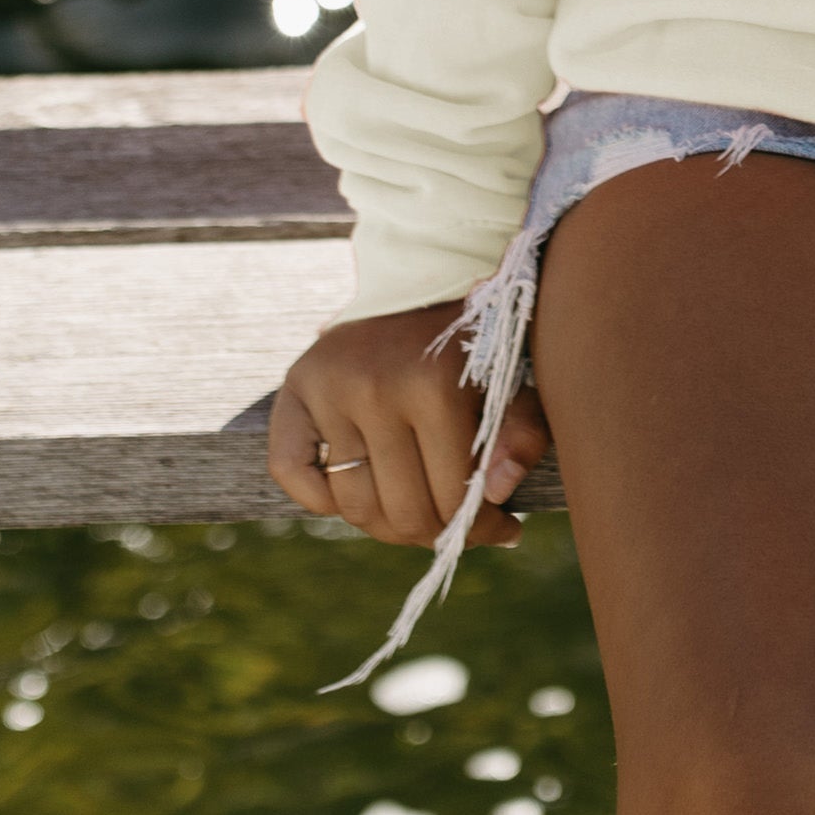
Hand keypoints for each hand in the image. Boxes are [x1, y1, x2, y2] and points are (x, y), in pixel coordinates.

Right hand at [271, 300, 550, 550]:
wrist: (420, 280)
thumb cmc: (473, 342)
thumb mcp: (513, 380)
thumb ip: (523, 434)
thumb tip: (497, 497)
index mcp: (434, 386)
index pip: (452, 499)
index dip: (482, 529)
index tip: (502, 529)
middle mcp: (374, 389)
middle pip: (402, 512)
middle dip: (437, 534)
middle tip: (457, 527)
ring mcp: (329, 392)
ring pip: (353, 505)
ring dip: (387, 525)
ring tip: (417, 512)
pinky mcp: (295, 390)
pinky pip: (291, 473)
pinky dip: (320, 499)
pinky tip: (360, 490)